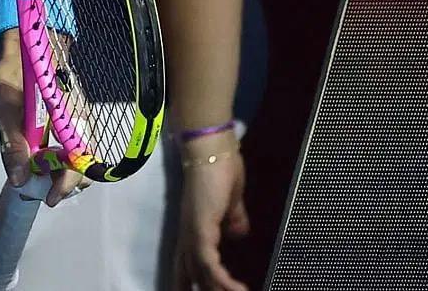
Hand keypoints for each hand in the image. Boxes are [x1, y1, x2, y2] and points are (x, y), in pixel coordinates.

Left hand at [0, 36, 89, 207]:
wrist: (28, 47)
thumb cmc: (15, 74)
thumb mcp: (5, 106)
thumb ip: (12, 144)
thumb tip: (18, 181)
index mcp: (68, 116)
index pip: (77, 158)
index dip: (65, 183)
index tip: (49, 198)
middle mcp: (79, 122)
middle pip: (82, 166)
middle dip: (63, 185)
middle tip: (41, 193)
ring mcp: (76, 124)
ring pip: (78, 161)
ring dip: (61, 176)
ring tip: (39, 183)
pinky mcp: (69, 124)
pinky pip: (71, 151)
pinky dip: (59, 164)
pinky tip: (42, 167)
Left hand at [174, 140, 249, 290]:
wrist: (212, 149)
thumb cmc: (222, 168)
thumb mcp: (231, 201)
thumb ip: (233, 218)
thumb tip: (239, 234)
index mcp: (195, 230)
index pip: (189, 265)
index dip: (192, 283)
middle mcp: (189, 235)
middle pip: (190, 274)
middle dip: (203, 290)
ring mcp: (192, 233)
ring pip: (200, 273)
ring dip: (218, 288)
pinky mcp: (200, 229)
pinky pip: (208, 263)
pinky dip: (221, 279)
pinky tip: (237, 289)